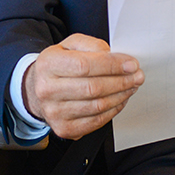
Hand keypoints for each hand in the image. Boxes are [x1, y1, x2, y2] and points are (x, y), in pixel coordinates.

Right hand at [21, 34, 143, 139]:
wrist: (37, 89)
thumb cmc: (58, 65)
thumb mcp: (70, 45)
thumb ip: (92, 45)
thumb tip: (113, 56)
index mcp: (48, 64)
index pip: (85, 66)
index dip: (112, 65)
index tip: (131, 64)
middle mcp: (47, 90)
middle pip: (93, 88)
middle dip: (121, 81)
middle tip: (137, 76)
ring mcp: (54, 112)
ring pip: (97, 106)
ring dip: (121, 95)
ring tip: (131, 86)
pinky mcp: (64, 129)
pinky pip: (96, 121)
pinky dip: (113, 110)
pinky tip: (119, 99)